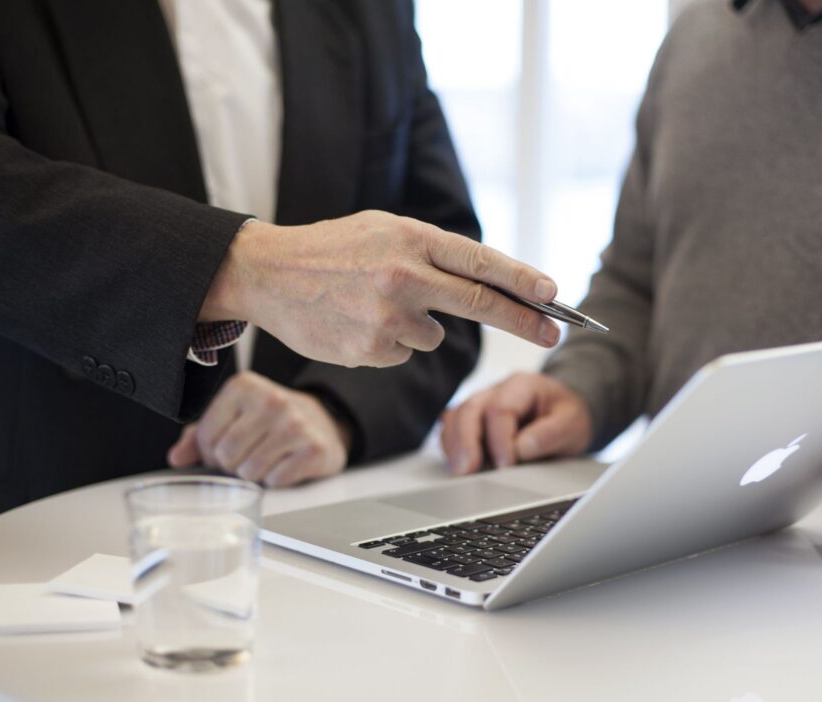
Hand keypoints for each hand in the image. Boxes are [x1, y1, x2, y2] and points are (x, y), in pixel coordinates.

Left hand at [167, 371, 350, 487]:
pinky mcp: (314, 448)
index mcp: (244, 386)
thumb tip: (176, 458)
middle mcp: (271, 400)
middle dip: (232, 465)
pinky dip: (276, 480)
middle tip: (247, 456)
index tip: (226, 446)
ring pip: (249, 472)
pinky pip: (276, 480)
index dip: (210, 452)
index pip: (206, 436)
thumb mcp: (233, 417)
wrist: (322, 422)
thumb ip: (199, 435)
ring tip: (266, 459)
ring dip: (253, 474)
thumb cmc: (269, 421)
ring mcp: (295, 424)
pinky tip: (285, 463)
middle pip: (226, 456)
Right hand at [201, 211, 560, 367]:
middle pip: (480, 304)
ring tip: (373, 303)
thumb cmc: (332, 249)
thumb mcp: (384, 229)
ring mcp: (387, 316)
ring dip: (418, 325)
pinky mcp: (370, 349)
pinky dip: (390, 343)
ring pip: (434, 335)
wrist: (267, 273)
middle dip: (524, 321)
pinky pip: (403, 352)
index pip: (481, 262)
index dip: (523, 281)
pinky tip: (357, 322)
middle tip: (554, 332)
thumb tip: (486, 282)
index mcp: (410, 238)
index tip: (554, 294)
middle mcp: (404, 276)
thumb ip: (431, 253)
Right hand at [440, 372, 591, 474]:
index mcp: (522, 386)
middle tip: (467, 470)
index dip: (500, 439)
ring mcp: (482, 404)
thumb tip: (521, 448)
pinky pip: (452, 428)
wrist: (565, 413)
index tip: (506, 464)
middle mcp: (497, 391)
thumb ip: (550, 434)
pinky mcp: (474, 421)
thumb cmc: (567, 416)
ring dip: (454, 444)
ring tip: (460, 470)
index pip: (501, 408)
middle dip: (466, 441)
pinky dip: (451, 445)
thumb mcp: (573, 423)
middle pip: (470, 409)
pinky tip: (458, 463)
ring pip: (455, 417)